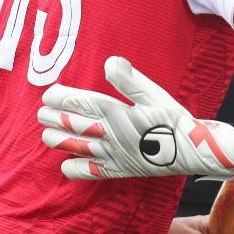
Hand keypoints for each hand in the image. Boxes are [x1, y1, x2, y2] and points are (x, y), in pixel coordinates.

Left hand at [38, 57, 233, 179]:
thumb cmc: (174, 119)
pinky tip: (67, 163)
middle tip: (42, 114)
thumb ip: (129, 79)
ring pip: (78, 148)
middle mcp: (111, 134)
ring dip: (59, 141)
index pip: (81, 104)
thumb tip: (110, 61)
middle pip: (74, 126)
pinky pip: (92, 171)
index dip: (61, 98)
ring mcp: (113, 154)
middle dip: (54, 119)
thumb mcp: (155, 93)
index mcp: (118, 112)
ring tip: (47, 135)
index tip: (49, 94)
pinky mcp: (119, 169)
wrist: (192, 151)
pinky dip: (76, 168)